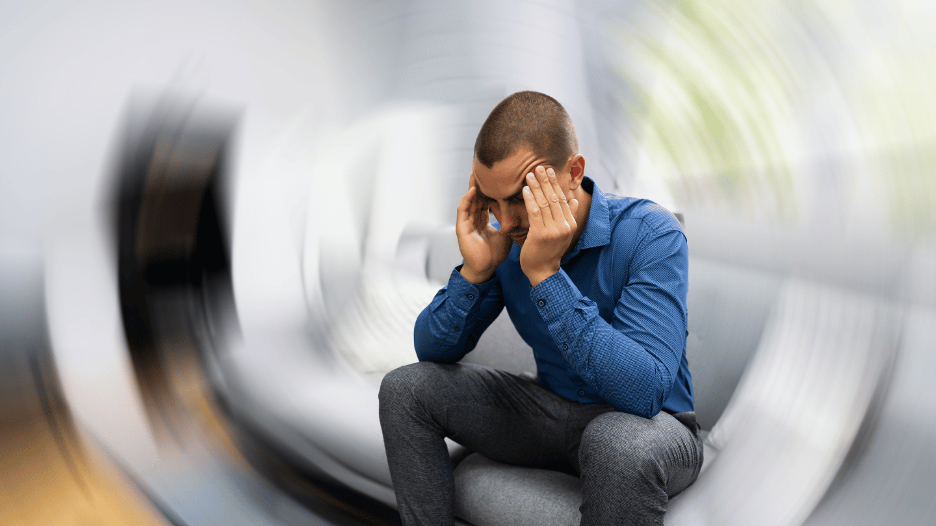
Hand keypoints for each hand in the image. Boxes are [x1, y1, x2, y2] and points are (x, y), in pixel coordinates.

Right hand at [456, 173, 511, 282]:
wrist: (486, 268)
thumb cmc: (494, 253)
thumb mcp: (506, 233)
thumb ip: (511, 221)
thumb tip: (525, 211)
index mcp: (483, 219)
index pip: (486, 198)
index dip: (491, 187)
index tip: (498, 175)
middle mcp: (473, 218)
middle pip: (476, 196)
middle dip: (480, 182)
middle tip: (484, 166)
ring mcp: (466, 222)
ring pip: (468, 199)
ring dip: (471, 186)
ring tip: (475, 172)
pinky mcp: (461, 228)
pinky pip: (463, 210)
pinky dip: (467, 200)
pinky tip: (473, 190)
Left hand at [519, 166, 578, 285]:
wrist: (542, 271)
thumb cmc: (549, 251)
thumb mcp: (564, 234)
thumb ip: (570, 216)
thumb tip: (575, 201)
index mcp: (570, 224)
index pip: (563, 198)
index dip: (555, 183)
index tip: (549, 171)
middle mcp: (564, 226)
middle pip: (554, 198)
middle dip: (546, 181)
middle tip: (538, 167)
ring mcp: (553, 230)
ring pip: (544, 203)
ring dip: (536, 187)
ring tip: (530, 175)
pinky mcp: (541, 235)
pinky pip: (535, 213)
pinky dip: (530, 199)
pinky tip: (525, 189)